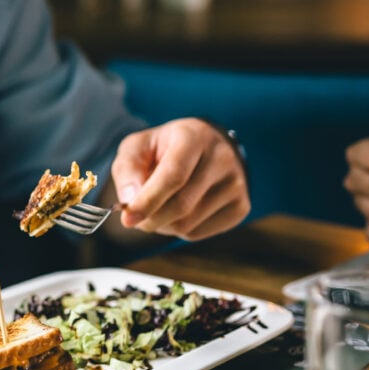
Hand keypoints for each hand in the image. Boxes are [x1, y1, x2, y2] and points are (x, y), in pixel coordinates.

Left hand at [109, 118, 249, 239]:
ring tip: (158, 207)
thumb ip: (127, 169)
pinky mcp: (241, 207)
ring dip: (162, 225)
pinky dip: (178, 230)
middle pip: (181, 205)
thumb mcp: (137, 148)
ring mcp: (236, 184)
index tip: (127, 219)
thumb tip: (130, 201)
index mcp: (195, 136)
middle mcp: (222, 158)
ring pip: (187, 224)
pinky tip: (178, 212)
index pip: (174, 176)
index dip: (148, 201)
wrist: (202, 149)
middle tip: (134, 218)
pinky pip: (198, 233)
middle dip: (150, 219)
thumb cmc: (163, 149)